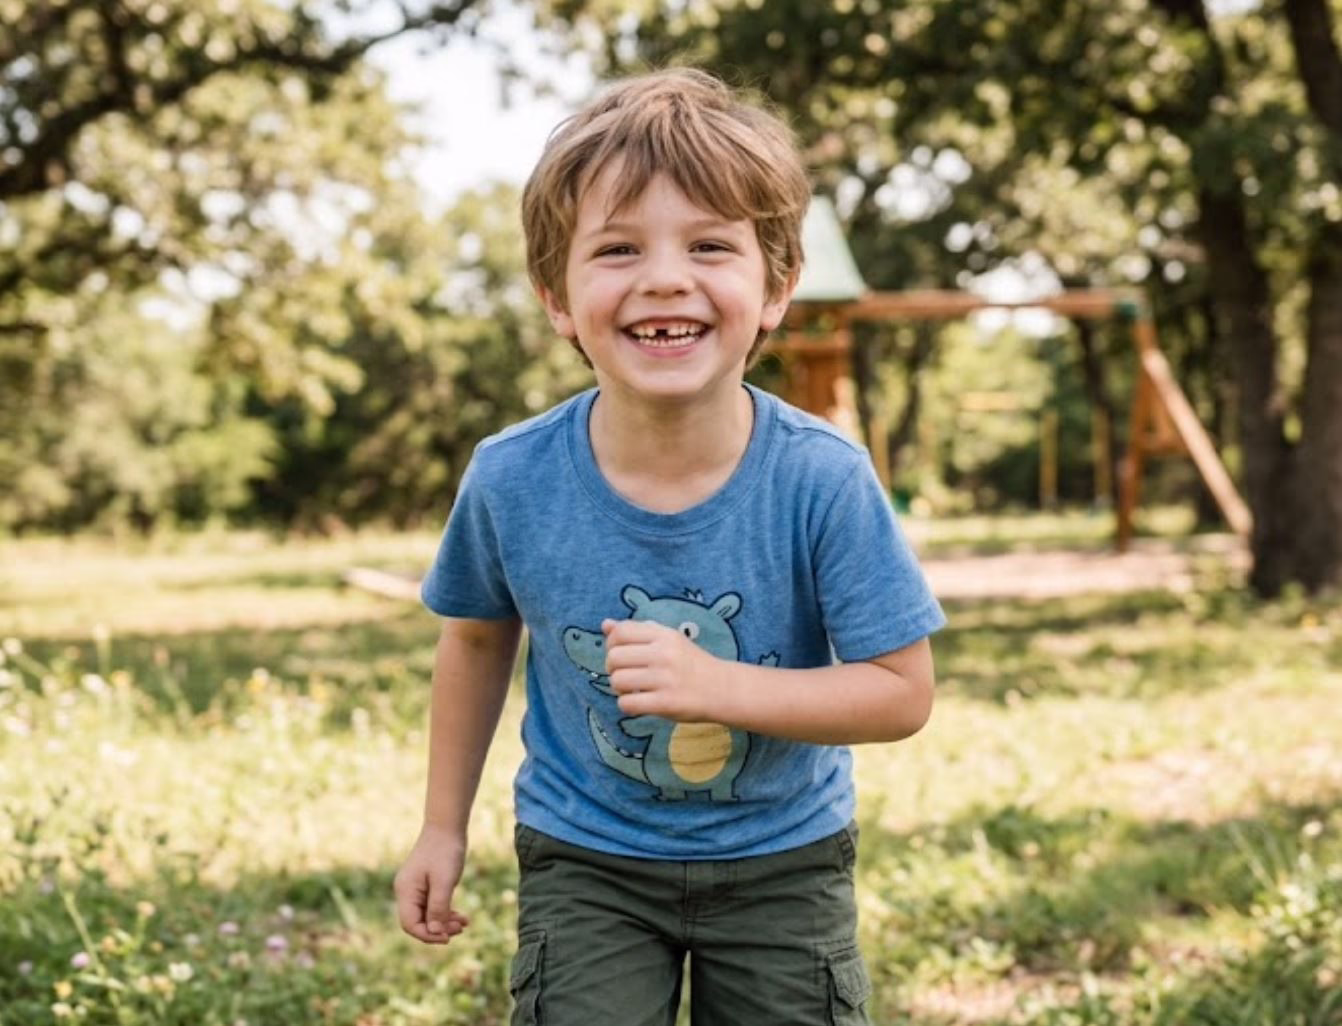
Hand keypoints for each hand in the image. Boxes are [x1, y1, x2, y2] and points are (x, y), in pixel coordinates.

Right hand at [393, 824, 470, 944]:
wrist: (447, 827)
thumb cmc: (445, 851)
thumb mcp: (444, 881)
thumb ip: (439, 908)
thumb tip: (436, 933)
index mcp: (406, 891)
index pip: (410, 924)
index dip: (428, 935)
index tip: (448, 938)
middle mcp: (406, 892)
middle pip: (418, 922)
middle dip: (439, 929)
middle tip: (460, 929)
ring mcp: (415, 889)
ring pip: (427, 916)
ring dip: (445, 922)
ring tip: (464, 923)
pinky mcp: (426, 885)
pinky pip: (433, 906)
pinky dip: (446, 912)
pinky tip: (461, 916)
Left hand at [602, 619, 721, 720]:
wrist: (722, 689)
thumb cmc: (691, 663)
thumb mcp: (669, 640)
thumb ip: (638, 631)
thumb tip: (605, 624)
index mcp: (664, 635)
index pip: (621, 632)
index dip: (612, 644)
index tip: (621, 654)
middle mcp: (664, 654)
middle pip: (614, 658)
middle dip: (612, 668)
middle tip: (626, 674)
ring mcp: (665, 679)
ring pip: (618, 681)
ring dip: (619, 688)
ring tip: (632, 690)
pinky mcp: (666, 703)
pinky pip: (627, 703)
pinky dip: (627, 705)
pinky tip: (638, 703)